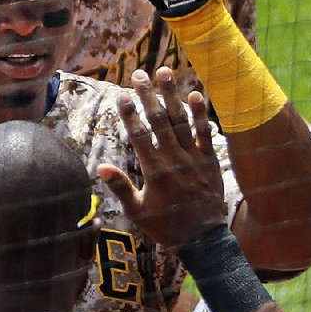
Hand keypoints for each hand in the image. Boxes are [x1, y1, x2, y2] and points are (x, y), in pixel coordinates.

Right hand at [98, 67, 225, 246]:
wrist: (202, 239)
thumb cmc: (165, 225)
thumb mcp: (137, 212)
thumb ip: (120, 188)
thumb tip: (100, 166)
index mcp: (154, 172)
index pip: (139, 136)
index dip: (130, 114)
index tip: (122, 94)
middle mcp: (174, 160)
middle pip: (159, 121)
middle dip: (148, 95)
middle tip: (139, 74)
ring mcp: (193, 158)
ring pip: (181, 121)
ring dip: (172, 95)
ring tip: (165, 72)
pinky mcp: (210, 160)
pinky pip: (205, 133)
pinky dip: (200, 114)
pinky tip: (195, 94)